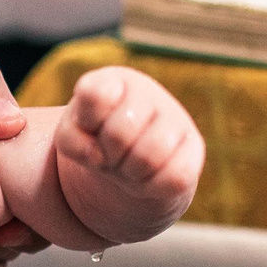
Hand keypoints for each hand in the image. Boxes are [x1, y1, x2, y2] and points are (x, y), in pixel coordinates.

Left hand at [57, 67, 203, 235]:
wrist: (130, 160)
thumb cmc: (96, 139)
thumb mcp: (71, 135)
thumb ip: (71, 139)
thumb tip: (98, 156)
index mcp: (114, 81)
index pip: (96, 95)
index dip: (86, 121)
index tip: (89, 124)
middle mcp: (148, 93)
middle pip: (120, 134)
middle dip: (108, 153)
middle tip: (111, 153)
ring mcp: (176, 119)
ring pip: (149, 157)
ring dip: (129, 172)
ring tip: (128, 165)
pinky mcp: (194, 149)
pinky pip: (174, 178)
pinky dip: (151, 186)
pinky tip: (147, 176)